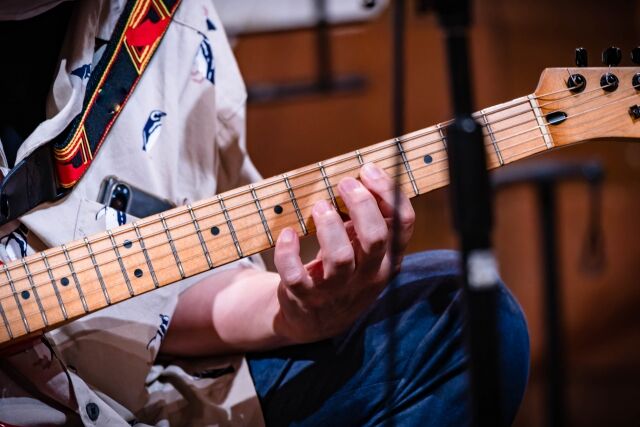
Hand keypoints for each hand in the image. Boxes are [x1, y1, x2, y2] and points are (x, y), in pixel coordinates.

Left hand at [273, 163, 414, 342]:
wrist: (315, 320)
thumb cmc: (343, 271)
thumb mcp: (365, 250)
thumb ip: (369, 219)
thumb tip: (362, 174)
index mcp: (388, 259)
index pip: (403, 224)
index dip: (388, 192)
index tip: (367, 170)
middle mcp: (368, 276)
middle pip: (376, 238)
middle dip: (361, 205)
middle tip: (344, 183)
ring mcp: (336, 290)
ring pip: (339, 258)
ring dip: (328, 226)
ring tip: (319, 206)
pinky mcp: (305, 298)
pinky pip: (296, 276)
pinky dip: (288, 252)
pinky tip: (288, 234)